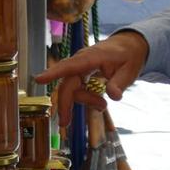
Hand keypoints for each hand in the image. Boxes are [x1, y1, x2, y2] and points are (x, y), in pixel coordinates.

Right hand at [35, 31, 149, 118]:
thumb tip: (113, 96)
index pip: (70, 66)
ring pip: (72, 88)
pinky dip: (84, 98)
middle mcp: (81, 62)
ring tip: (103, 106)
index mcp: (92, 58)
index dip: (53, 73)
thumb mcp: (130, 70)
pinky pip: (76, 88)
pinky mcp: (81, 74)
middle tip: (66, 123)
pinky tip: (98, 104)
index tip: (38, 80)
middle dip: (65, 103)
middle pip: (67, 84)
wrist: (129, 46)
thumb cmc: (129, 55)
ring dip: (84, 101)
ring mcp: (80, 68)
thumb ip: (120, 83)